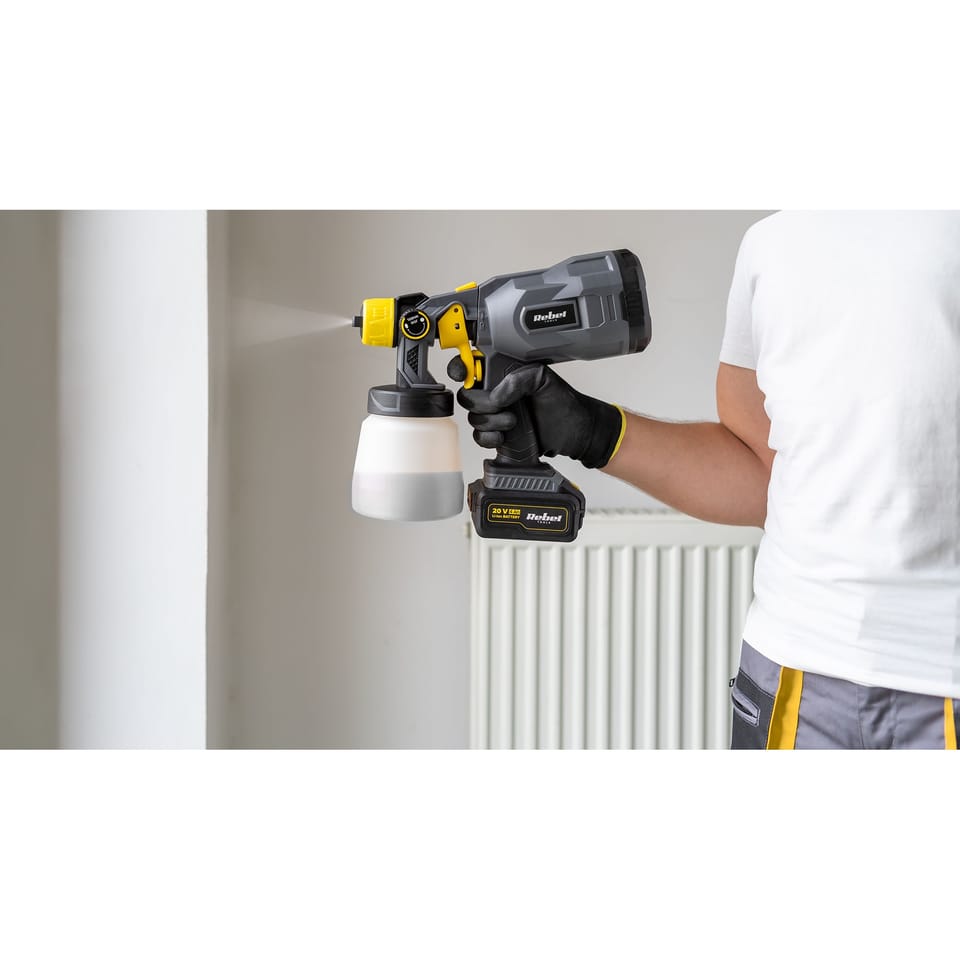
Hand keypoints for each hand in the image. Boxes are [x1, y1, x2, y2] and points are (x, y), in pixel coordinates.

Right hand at [446, 357, 624, 468]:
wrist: (575, 432)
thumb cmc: (564, 403)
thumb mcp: (544, 379)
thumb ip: (518, 379)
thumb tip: (495, 395)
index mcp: (504, 373)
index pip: (472, 365)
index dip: (461, 367)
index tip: (464, 374)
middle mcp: (496, 393)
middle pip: (467, 396)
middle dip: (481, 403)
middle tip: (502, 405)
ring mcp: (496, 415)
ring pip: (473, 418)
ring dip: (491, 422)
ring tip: (514, 421)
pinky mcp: (498, 435)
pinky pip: (480, 437)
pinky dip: (488, 438)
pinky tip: (504, 436)